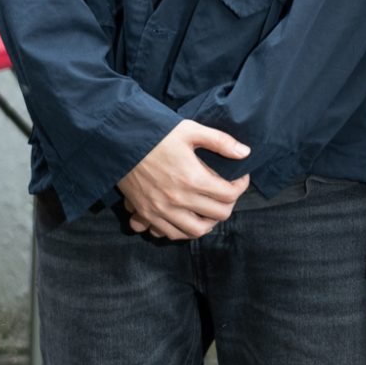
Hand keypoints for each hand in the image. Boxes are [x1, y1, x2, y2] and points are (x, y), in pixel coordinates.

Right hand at [117, 121, 251, 239]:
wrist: (120, 143)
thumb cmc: (157, 135)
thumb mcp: (191, 130)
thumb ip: (220, 141)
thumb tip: (245, 153)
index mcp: (192, 179)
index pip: (229, 195)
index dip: (240, 186)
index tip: (240, 177)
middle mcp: (178, 200)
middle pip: (218, 215)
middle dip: (229, 204)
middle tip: (227, 192)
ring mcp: (161, 210)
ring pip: (195, 231)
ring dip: (208, 222)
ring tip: (210, 209)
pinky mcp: (147, 214)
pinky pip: (170, 234)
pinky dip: (183, 231)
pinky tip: (188, 218)